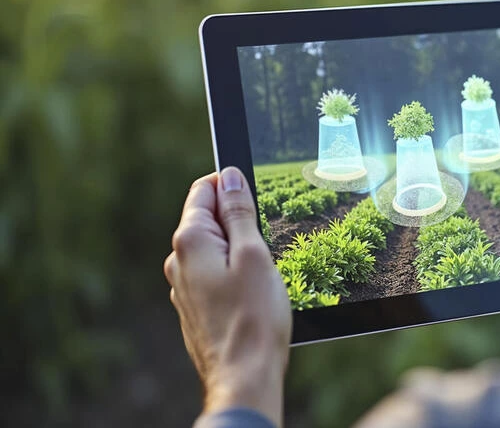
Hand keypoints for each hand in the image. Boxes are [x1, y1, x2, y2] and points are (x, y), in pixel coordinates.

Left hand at [164, 167, 290, 425]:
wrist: (243, 376)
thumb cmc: (254, 317)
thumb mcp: (254, 253)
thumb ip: (239, 212)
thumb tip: (230, 177)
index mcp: (191, 240)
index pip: (204, 190)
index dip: (232, 186)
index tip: (257, 196)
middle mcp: (178, 260)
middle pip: (208, 218)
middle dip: (238, 219)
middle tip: (266, 240)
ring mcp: (183, 286)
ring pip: (213, 247)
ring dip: (237, 248)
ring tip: (261, 272)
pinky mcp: (193, 306)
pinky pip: (213, 272)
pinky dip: (232, 271)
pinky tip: (251, 293)